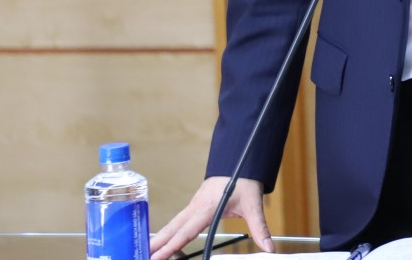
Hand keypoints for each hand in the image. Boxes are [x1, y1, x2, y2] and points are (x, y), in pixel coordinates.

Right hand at [150, 176, 269, 259]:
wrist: (240, 160)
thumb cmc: (245, 180)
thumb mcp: (253, 205)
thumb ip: (260, 228)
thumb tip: (268, 247)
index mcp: (207, 207)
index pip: (186, 231)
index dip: (171, 245)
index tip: (157, 256)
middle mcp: (196, 207)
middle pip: (172, 228)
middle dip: (157, 243)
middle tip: (143, 255)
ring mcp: (193, 205)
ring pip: (172, 224)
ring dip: (160, 237)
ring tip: (146, 251)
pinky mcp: (194, 205)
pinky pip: (177, 220)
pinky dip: (167, 231)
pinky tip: (161, 240)